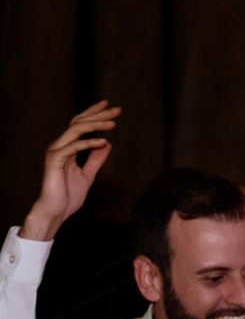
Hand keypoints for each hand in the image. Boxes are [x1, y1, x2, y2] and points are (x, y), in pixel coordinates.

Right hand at [23, 101, 118, 240]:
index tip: (110, 107)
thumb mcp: (88, 174)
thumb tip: (106, 143)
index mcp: (67, 147)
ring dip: (95, 124)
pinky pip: (73, 147)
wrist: (56, 210)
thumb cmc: (68, 195)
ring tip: (112, 123)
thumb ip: (96, 159)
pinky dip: (88, 142)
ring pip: (75, 130)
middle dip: (98, 114)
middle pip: (79, 123)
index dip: (94, 114)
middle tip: (116, 109)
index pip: (80, 125)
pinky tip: (103, 141)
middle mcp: (60, 145)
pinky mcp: (54, 160)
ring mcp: (56, 152)